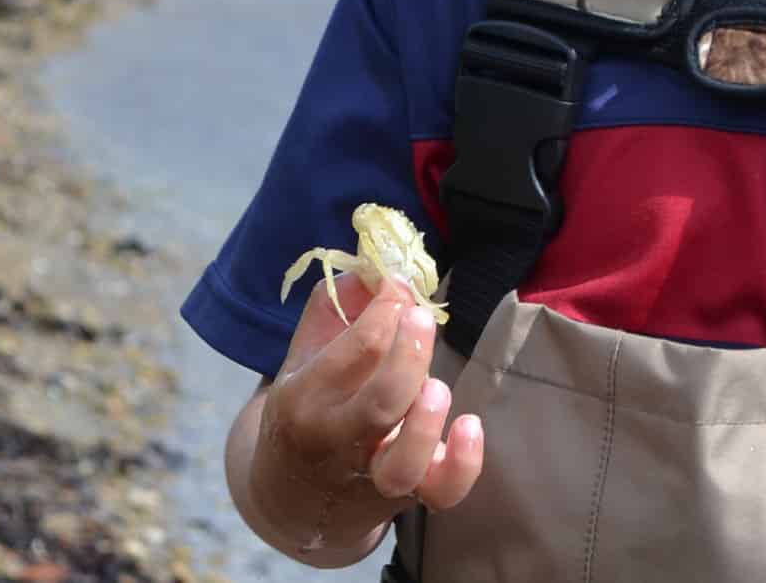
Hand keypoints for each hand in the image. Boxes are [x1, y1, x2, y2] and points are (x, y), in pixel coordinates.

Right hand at [248, 271, 484, 553]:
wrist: (295, 498)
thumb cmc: (308, 408)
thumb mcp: (304, 355)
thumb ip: (336, 303)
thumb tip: (378, 267)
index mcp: (306, 398)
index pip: (357, 348)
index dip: (389, 304)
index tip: (400, 284)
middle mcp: (339, 441)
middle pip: (381, 403)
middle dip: (411, 352)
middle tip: (420, 315)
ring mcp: (375, 474)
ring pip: (405, 462)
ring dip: (427, 419)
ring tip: (435, 385)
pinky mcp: (409, 496)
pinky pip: (443, 491)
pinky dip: (464, 463)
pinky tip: (470, 424)